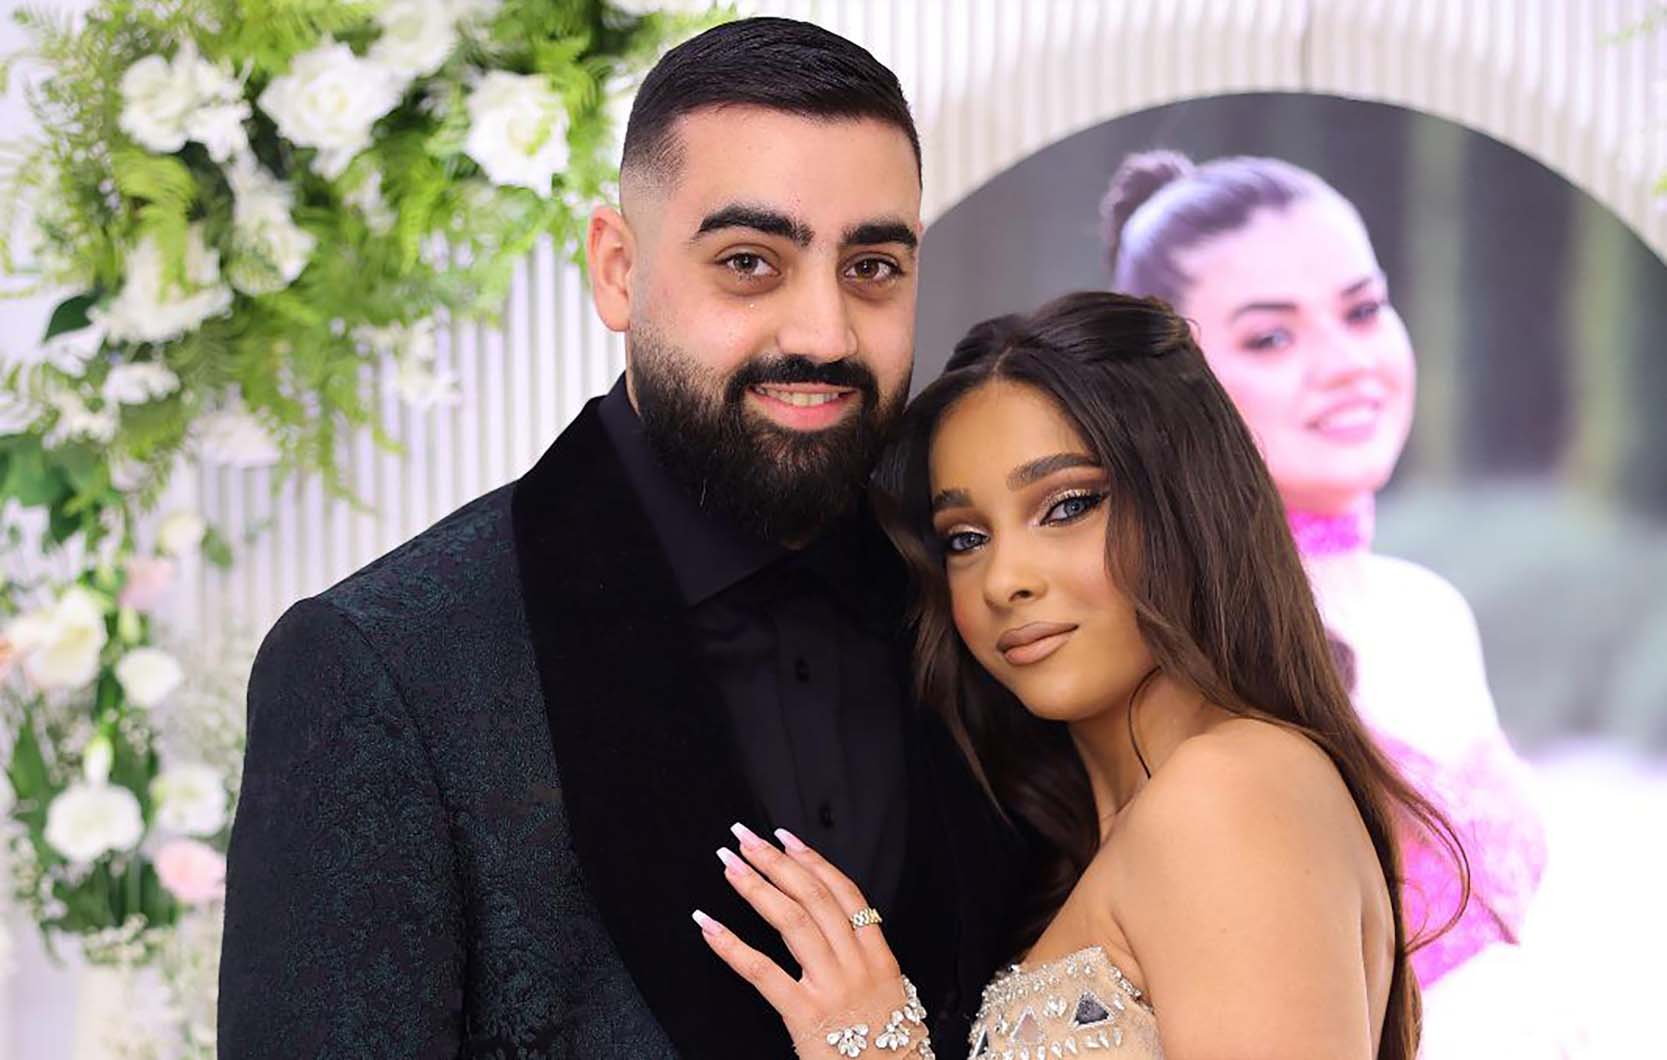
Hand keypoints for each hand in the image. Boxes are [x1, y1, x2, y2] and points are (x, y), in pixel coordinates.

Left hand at [694, 823, 931, 1056]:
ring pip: (791, 922)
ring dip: (755, 888)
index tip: (785, 837)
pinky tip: (710, 926)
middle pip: (813, 898)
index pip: (845, 894)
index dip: (814, 861)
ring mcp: (831, 988)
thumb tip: (845, 934)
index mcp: (878, 958)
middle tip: (744, 838)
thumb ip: (867, 962)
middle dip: (775, 862)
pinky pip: (762, 972)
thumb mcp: (894, 996)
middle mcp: (856, 965)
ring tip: (729, 867)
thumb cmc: (891, 1049)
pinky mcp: (805, 1015)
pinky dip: (732, 945)